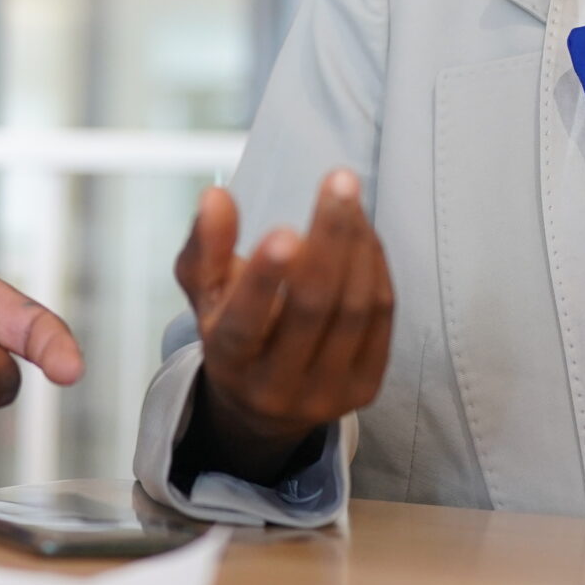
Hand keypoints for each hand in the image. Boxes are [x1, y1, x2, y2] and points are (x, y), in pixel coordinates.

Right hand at [176, 170, 392, 483]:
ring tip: (349, 196)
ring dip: (358, 244)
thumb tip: (215, 196)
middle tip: (340, 180)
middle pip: (313, 309)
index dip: (265, 278)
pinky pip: (381, 318)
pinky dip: (376, 267)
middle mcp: (276, 387)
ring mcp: (326, 392)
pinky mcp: (364, 389)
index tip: (284, 232)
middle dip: (330, 238)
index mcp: (229, 361)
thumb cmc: (230, 327)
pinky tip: (363, 232)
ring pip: (355, 310)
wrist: (265, 403)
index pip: (246, 323)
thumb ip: (204, 245)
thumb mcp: (203, 291)